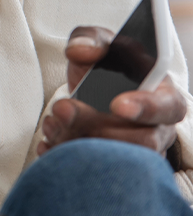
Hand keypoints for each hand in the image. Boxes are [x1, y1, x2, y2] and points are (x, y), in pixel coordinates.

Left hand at [37, 27, 186, 157]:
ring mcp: (139, 155)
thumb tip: (82, 52)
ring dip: (77, 143)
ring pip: (116, 161)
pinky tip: (47, 144)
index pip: (168, 107)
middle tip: (63, 109)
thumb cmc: (106, 67)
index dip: (145, 108)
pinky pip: (96, 176)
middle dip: (96, 126)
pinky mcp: (115, 171)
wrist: (96, 92)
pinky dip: (65, 159)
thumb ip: (89, 39)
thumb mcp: (99, 43)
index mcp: (163, 95)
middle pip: (141, 141)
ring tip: (52, 123)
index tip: (115, 104)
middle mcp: (158, 130)